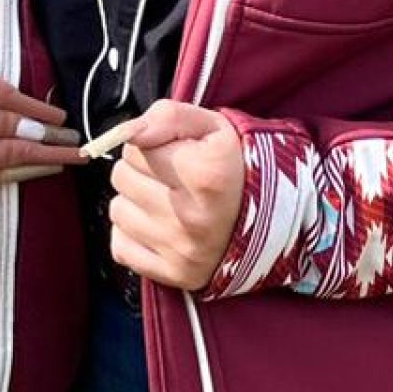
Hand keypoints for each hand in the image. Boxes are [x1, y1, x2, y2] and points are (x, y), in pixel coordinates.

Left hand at [104, 97, 245, 292]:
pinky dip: (133, 235)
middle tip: (170, 175)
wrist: (275, 219)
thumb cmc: (239, 167)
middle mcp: (191, 215)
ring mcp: (182, 250)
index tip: (174, 151)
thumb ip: (168, 116)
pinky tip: (160, 226)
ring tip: (166, 199)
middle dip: (141, 170)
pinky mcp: (174, 274)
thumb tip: (129, 132)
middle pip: (122, 177)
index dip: (152, 144)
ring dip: (135, 201)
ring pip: (118, 211)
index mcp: (204, 173)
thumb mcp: (213, 127)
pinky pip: (120, 247)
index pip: (135, 147)